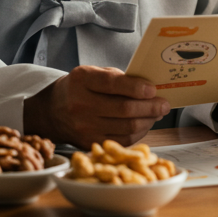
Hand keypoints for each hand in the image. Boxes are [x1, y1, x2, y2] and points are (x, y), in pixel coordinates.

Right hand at [23, 65, 169, 147]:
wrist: (53, 111)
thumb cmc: (80, 88)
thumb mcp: (92, 73)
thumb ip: (117, 78)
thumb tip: (149, 89)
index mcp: (82, 80)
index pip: (113, 84)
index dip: (136, 88)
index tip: (153, 89)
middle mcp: (81, 104)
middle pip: (124, 109)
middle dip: (150, 107)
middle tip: (164, 104)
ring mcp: (84, 127)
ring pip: (127, 127)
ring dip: (148, 121)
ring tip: (157, 113)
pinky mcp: (90, 143)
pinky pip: (123, 140)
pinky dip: (139, 132)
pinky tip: (144, 124)